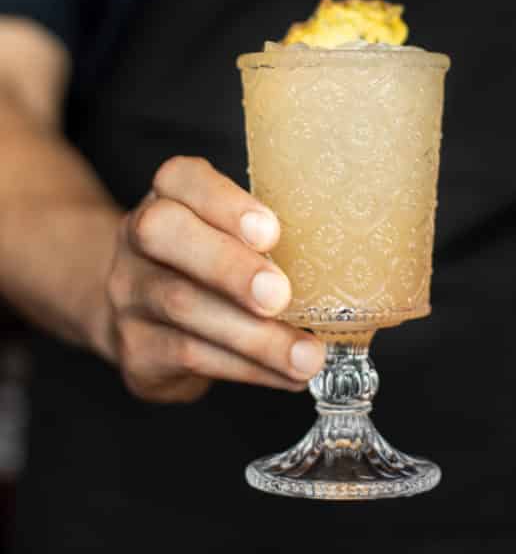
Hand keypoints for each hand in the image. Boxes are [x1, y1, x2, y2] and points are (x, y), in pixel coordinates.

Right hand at [106, 156, 325, 402]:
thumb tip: (347, 266)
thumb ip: (269, 237)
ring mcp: (129, 293)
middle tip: (280, 295)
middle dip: (227, 266)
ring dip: (253, 336)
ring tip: (306, 356)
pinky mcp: (137, 349)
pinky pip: (190, 357)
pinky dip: (248, 369)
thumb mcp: (231, 231)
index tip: (271, 232)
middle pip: (164, 235)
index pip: (181, 178)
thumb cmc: (213, 261)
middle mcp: (139, 236)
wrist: (142, 313)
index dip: (224, 203)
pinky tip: (287, 375)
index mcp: (170, 194)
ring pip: (182, 306)